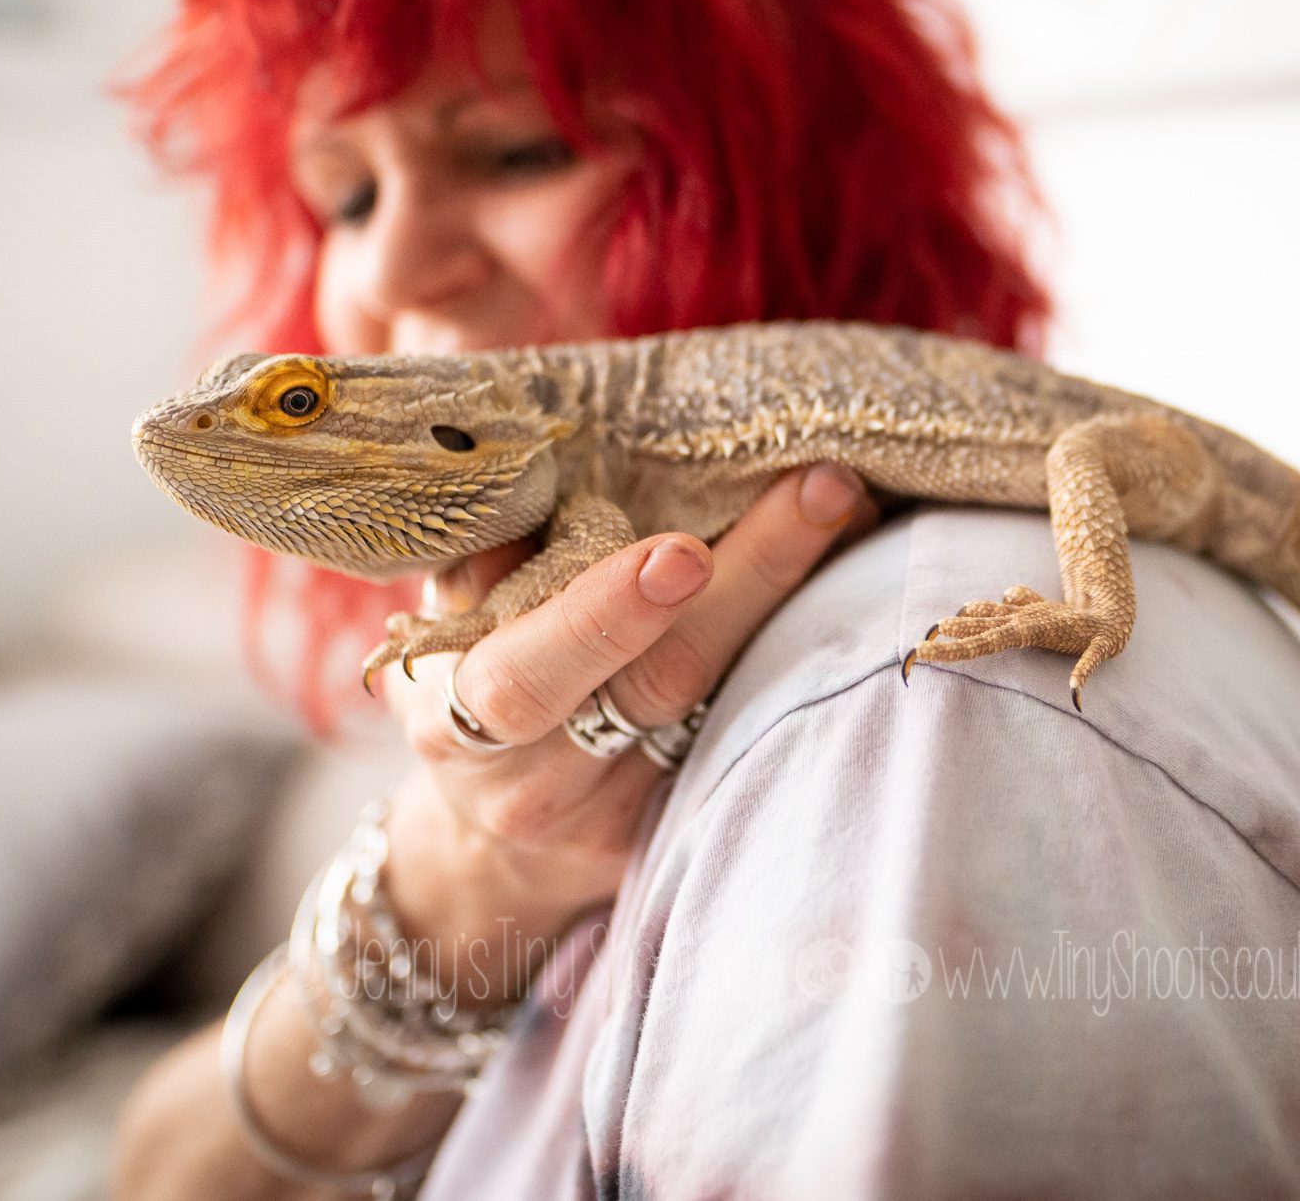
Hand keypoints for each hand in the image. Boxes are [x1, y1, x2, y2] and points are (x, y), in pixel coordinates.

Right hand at [374, 463, 876, 991]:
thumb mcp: (448, 625)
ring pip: (724, 710)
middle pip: (659, 684)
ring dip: (795, 604)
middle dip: (749, 578)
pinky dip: (803, 654)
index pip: (528, 676)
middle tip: (820, 491)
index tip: (682, 553)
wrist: (483, 842)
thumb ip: (490, 557)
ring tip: (851, 509)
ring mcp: (614, 819)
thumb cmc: (470, 686)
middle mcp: (535, 785)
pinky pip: (751, 735)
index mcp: (457, 720)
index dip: (603, 617)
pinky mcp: (678, 832)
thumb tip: (556, 457)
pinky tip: (850, 576)